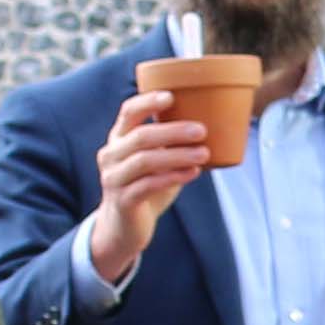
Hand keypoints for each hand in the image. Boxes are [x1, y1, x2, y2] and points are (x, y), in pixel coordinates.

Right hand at [87, 87, 210, 286]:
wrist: (124, 228)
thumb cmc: (146, 187)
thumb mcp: (157, 161)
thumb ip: (172, 144)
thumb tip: (213, 125)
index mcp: (119, 139)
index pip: (128, 112)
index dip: (147, 101)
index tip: (171, 96)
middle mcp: (111, 155)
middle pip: (141, 136)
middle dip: (173, 131)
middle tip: (202, 130)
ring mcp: (114, 178)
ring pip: (145, 161)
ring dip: (177, 155)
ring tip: (204, 154)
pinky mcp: (123, 200)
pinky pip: (147, 185)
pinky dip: (172, 177)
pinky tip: (192, 173)